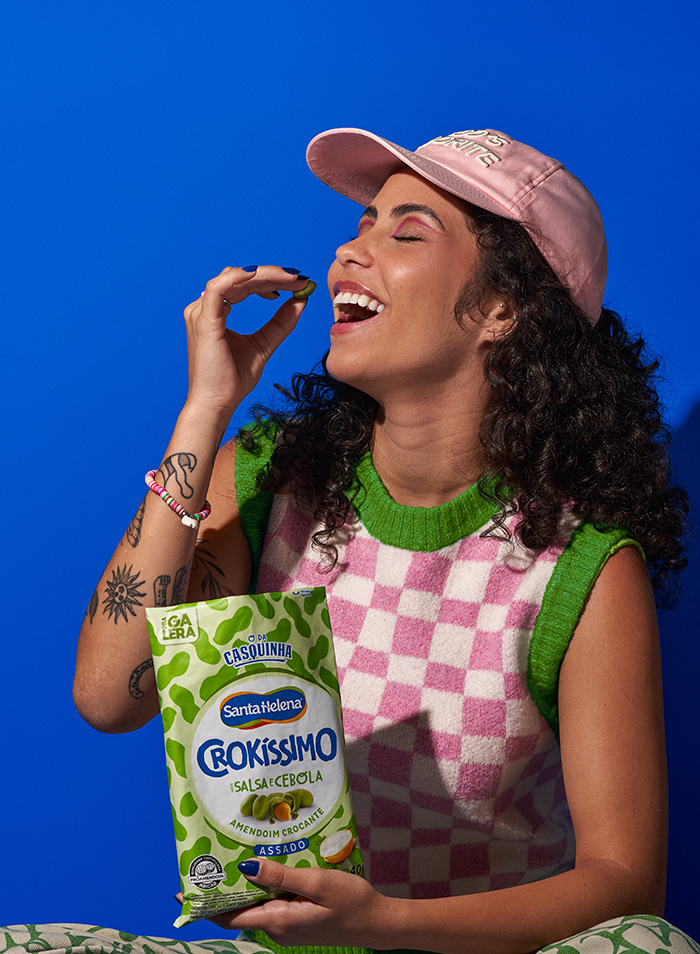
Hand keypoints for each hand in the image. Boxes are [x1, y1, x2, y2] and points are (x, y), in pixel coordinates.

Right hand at [182, 266, 311, 421]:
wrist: (217, 404)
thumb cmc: (232, 380)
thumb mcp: (264, 344)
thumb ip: (281, 322)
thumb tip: (302, 300)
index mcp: (216, 312)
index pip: (244, 285)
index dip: (271, 279)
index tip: (297, 283)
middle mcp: (204, 308)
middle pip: (240, 277)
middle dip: (272, 275)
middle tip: (299, 278)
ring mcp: (201, 312)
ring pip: (233, 277)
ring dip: (264, 274)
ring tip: (291, 278)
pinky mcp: (203, 320)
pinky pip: (220, 287)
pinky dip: (241, 278)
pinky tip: (264, 278)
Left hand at [203, 858, 397, 948]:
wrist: (378, 922)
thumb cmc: (351, 902)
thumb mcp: (316, 883)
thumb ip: (281, 876)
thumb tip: (246, 868)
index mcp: (278, 921)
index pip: (230, 918)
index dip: (205, 907)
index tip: (184, 893)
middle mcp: (278, 927)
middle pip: (240, 910)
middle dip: (222, 890)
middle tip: (207, 862)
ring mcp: (288, 924)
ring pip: (257, 904)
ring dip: (244, 884)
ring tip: (233, 856)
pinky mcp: (299, 918)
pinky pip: (273, 902)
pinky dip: (265, 885)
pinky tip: (269, 865)